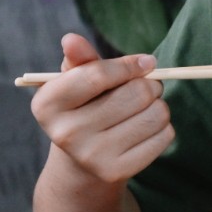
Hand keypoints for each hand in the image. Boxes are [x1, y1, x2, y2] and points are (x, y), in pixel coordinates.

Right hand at [30, 33, 174, 184]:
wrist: (83, 160)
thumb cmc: (83, 108)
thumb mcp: (76, 81)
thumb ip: (79, 59)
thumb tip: (72, 40)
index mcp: (48, 104)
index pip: (98, 74)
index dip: (129, 66)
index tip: (147, 63)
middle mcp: (66, 134)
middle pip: (134, 94)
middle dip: (149, 85)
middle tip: (146, 88)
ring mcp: (92, 156)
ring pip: (155, 114)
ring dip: (158, 105)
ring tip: (145, 108)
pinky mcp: (117, 172)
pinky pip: (163, 136)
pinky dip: (163, 127)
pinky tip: (147, 128)